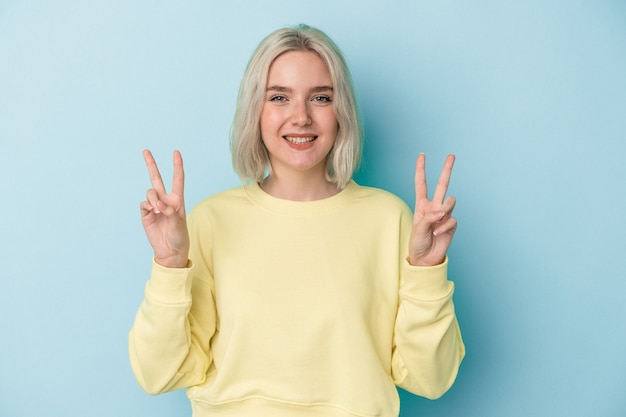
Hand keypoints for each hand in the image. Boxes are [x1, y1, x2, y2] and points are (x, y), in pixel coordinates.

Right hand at [140, 150, 189, 267]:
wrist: (170, 251)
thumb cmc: (179, 237)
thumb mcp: (179, 224)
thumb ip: (171, 212)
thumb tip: (159, 204)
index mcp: (177, 200)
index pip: (177, 179)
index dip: (177, 165)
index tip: (176, 152)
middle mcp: (165, 200)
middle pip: (157, 178)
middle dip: (151, 164)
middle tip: (146, 151)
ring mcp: (155, 206)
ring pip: (150, 192)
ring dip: (153, 199)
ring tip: (158, 210)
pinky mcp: (146, 214)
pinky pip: (144, 204)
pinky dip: (148, 206)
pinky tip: (152, 212)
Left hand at [408, 153, 456, 265]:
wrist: (425, 259)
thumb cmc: (417, 243)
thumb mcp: (418, 228)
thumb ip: (429, 217)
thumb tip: (442, 211)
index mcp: (422, 204)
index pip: (421, 184)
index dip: (421, 169)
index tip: (422, 155)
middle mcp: (434, 207)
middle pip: (442, 184)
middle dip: (447, 169)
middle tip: (451, 155)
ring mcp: (444, 215)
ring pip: (450, 201)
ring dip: (445, 209)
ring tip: (438, 220)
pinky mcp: (451, 224)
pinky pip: (452, 219)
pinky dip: (444, 226)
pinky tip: (438, 234)